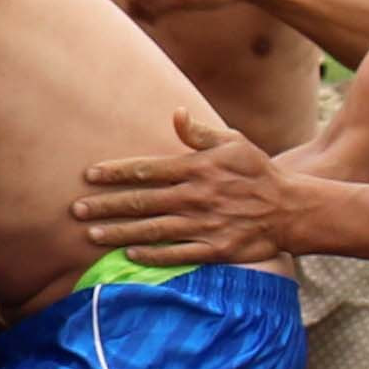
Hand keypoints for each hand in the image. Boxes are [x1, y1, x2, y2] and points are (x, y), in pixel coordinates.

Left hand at [71, 106, 296, 265]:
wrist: (292, 209)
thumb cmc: (259, 172)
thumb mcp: (234, 143)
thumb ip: (200, 133)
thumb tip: (175, 114)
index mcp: (197, 168)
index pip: (146, 170)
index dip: (115, 172)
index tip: (88, 175)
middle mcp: (195, 196)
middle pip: (141, 201)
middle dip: (105, 205)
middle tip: (75, 210)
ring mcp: (203, 224)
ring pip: (152, 229)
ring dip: (119, 232)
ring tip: (91, 234)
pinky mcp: (213, 249)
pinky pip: (175, 254)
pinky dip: (151, 255)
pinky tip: (129, 255)